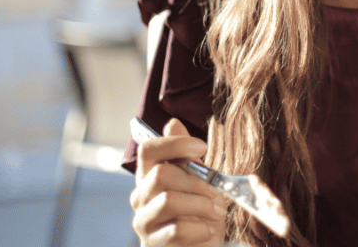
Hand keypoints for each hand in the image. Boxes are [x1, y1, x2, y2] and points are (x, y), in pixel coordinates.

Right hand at [130, 118, 228, 246]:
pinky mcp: (153, 244)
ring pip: (168, 200)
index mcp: (151, 177)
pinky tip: (208, 231)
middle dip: (196, 180)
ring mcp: (144, 221)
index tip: (202, 148)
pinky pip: (175, 230)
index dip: (174, 143)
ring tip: (215, 212)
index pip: (148, 149)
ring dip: (200, 204)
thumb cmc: (200, 216)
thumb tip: (173, 123)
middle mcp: (141, 197)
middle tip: (216, 191)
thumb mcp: (201, 183)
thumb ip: (187, 157)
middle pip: (160, 174)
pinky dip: (200, 229)